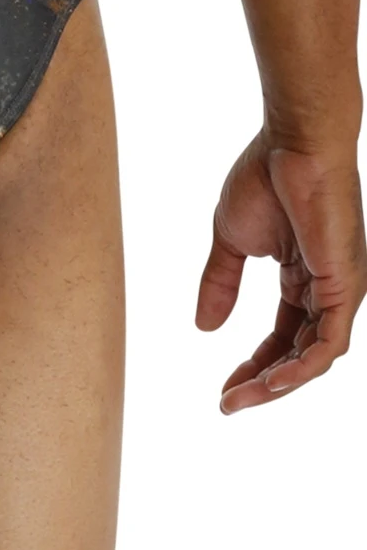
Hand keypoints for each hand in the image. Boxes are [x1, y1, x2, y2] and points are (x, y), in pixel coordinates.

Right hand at [195, 131, 366, 412]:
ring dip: (279, 384)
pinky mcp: (346, 285)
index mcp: (302, 276)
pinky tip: (272, 381)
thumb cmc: (265, 178)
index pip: (282, 336)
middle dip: (263, 383)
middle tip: (228, 404)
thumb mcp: (230, 241)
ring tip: (242, 398)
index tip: (222, 389)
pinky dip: (302, 367)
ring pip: (315, 356)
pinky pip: (329, 343)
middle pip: (298, 353)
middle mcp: (326, 289)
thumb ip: (220, 284)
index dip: (253, 365)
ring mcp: (340, 288)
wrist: (293, 145)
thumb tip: (204, 328)